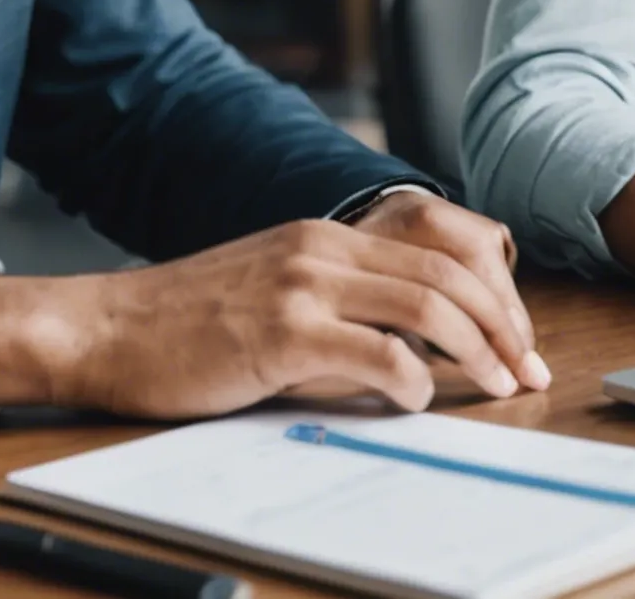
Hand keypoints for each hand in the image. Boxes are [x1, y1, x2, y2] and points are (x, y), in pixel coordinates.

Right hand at [0, 209, 549, 418]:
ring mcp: (302, 284)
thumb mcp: (273, 289)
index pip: (441, 247)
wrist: (107, 329)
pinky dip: (412, 379)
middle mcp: (321, 246)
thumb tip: (413, 348)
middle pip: (449, 271)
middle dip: (504, 324)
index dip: (494, 293)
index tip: (516, 340)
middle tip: (527, 370)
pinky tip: (414, 399)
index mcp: (325, 234)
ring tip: (496, 385)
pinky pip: (376, 352)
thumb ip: (339, 302)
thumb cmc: (186, 323)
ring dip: (476, 349)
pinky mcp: (282, 331)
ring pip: (426, 303)